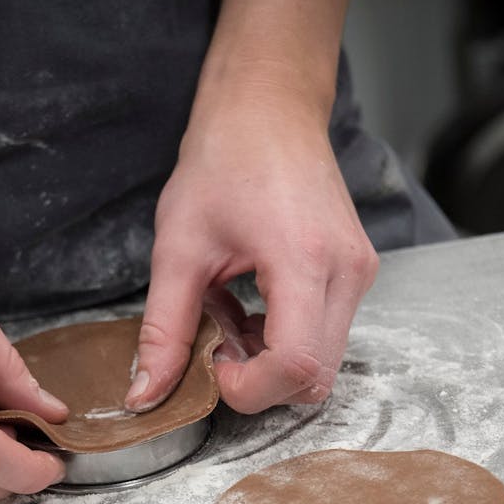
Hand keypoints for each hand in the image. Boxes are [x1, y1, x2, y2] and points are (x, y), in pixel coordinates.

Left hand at [128, 90, 377, 413]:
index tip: (213, 365)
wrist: (267, 109)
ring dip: (270, 360)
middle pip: (315, 377)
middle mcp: (347, 271)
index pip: (296, 365)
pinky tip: (251, 305)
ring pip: (323, 362)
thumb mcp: (178, 249)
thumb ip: (163, 330)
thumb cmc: (224, 161)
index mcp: (305, 259)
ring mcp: (358, 272)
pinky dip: (285, 339)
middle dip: (259, 381)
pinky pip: (325, 334)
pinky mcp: (356, 272)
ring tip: (230, 314)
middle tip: (215, 344)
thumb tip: (145, 395)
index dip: (250, 387)